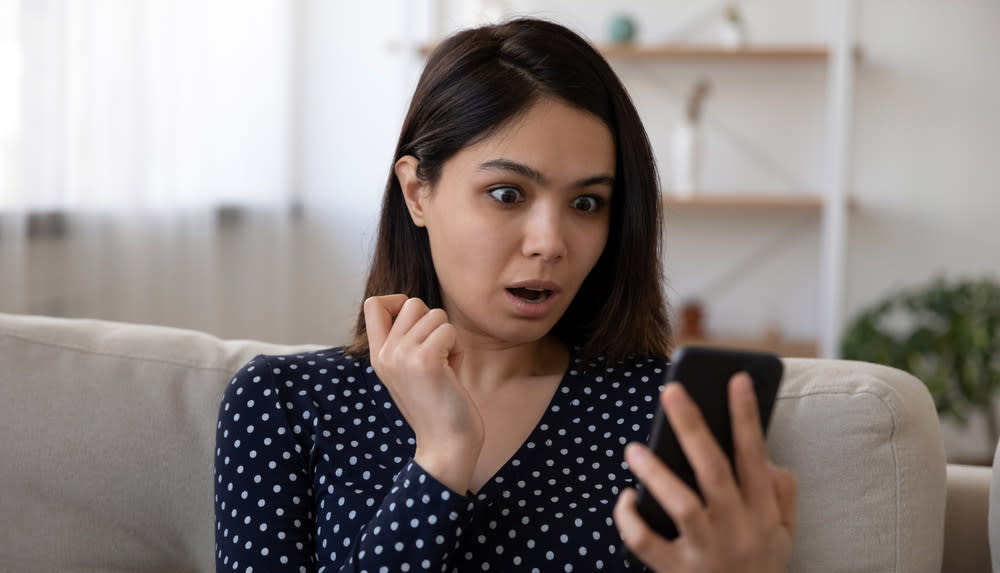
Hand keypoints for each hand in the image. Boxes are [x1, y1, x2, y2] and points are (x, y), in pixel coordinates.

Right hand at [364, 295, 483, 492]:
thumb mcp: (409, 370)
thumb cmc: (437, 406)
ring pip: (435, 314)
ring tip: (445, 367)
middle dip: (433, 323)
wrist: (445, 446)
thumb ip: (405, 341)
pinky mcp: (425, 360)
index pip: (373, 304)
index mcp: (378, 356)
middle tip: (437, 355)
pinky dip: (458, 349)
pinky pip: (449, 330)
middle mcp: (385, 353)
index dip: (398, 302)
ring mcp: (402, 356)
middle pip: (412, 303)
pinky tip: (452, 372)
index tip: (416, 326)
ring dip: (448, 337)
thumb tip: (413, 305)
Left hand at [613, 373, 797, 571]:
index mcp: (762, 515)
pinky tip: (624, 498)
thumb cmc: (759, 571)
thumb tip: (769, 458)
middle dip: (693, 426)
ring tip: (633, 448)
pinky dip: (630, 519)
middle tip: (671, 390)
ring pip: (681, 505)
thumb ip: (782, 496)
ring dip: (656, 472)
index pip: (755, 456)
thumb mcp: (784, 537)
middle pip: (714, 470)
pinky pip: (646, 543)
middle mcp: (737, 530)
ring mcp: (706, 553)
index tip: (735, 378)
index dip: (746, 416)